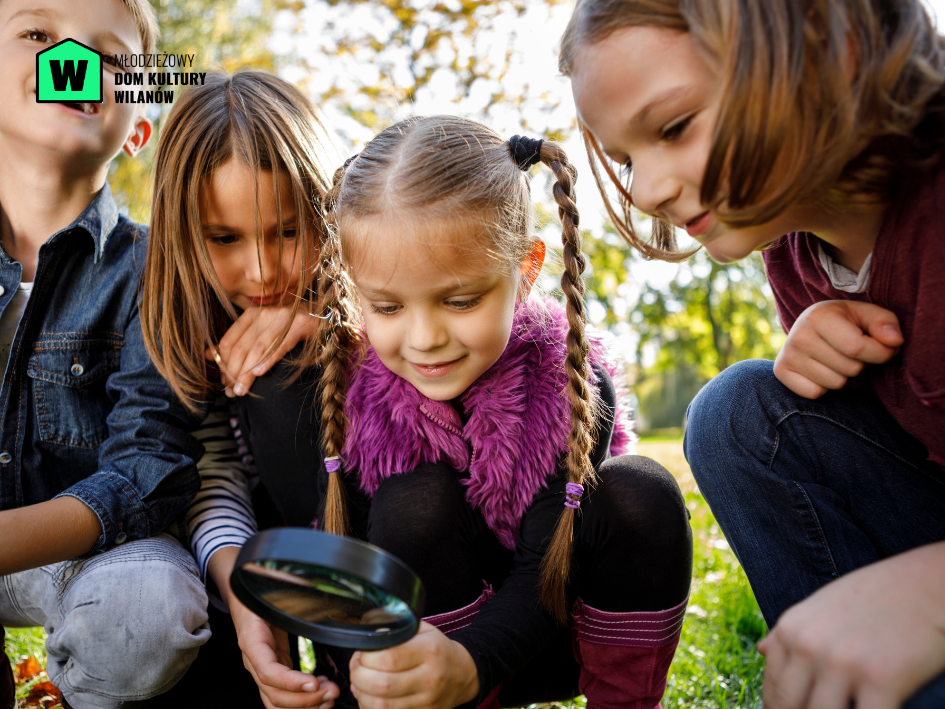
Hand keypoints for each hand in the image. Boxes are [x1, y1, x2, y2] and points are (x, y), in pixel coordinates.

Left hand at [207, 306, 317, 396]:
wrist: (326, 322)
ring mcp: (283, 319)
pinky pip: (280, 345)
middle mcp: (265, 314)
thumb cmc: (291, 332)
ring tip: (241, 390)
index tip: (224, 383)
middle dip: (233, 372)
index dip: (223, 364)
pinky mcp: (301, 326)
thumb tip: (209, 354)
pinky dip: (268, 359)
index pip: (229, 342)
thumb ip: (237, 343)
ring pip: (258, 348)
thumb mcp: (261, 335)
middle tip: (231, 392)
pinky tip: (260, 373)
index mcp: (252, 315)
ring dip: (247, 372)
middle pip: (241, 347)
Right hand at [208, 548, 338, 708]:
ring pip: (277, 701)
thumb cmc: (258, 590)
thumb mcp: (273, 587)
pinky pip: (282, 695)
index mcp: (253, 639)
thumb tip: (310, 585)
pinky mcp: (272, 670)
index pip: (268, 671)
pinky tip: (321, 691)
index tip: (314, 682)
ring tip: (330, 695)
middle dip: (305, 699)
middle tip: (331, 691)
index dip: (290, 682)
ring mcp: (261, 668)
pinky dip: (301, 700)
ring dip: (305, 705)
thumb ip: (289, 587)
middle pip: (274, 694)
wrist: (243, 593)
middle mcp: (254, 660)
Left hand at [349, 622, 479, 708]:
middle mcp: (430, 678)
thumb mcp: (422, 630)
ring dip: (361, 694)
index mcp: (429, 650)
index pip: (388, 658)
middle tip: (356, 668)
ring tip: (360, 683)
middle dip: (359, 677)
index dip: (366, 657)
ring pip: (382, 705)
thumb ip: (396, 628)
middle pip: (382, 684)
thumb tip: (368, 630)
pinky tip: (369, 696)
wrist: (463, 675)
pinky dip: (371, 707)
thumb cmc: (437, 649)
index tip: (362, 653)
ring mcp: (427, 701)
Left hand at [758, 542, 944, 708]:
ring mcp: (842, 662)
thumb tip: (760, 650)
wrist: (929, 582)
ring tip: (850, 708)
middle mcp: (809, 644)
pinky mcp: (880, 678)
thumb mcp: (822, 605)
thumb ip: (791, 632)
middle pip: (791, 708)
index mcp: (792, 629)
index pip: (774, 690)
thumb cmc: (878, 595)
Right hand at [774, 301, 902, 398]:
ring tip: (838, 360)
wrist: (811, 326)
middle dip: (861, 365)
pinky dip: (825, 387)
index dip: (881, 354)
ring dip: (844, 377)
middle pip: (849, 369)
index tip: (886, 349)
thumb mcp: (868, 315)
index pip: (857, 348)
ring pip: (834, 384)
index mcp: (819, 317)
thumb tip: (895, 341)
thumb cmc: (846, 322)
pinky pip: (815, 393)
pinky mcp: (780, 372)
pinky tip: (823, 370)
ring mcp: (786, 355)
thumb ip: (885, 324)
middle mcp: (798, 336)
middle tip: (853, 353)